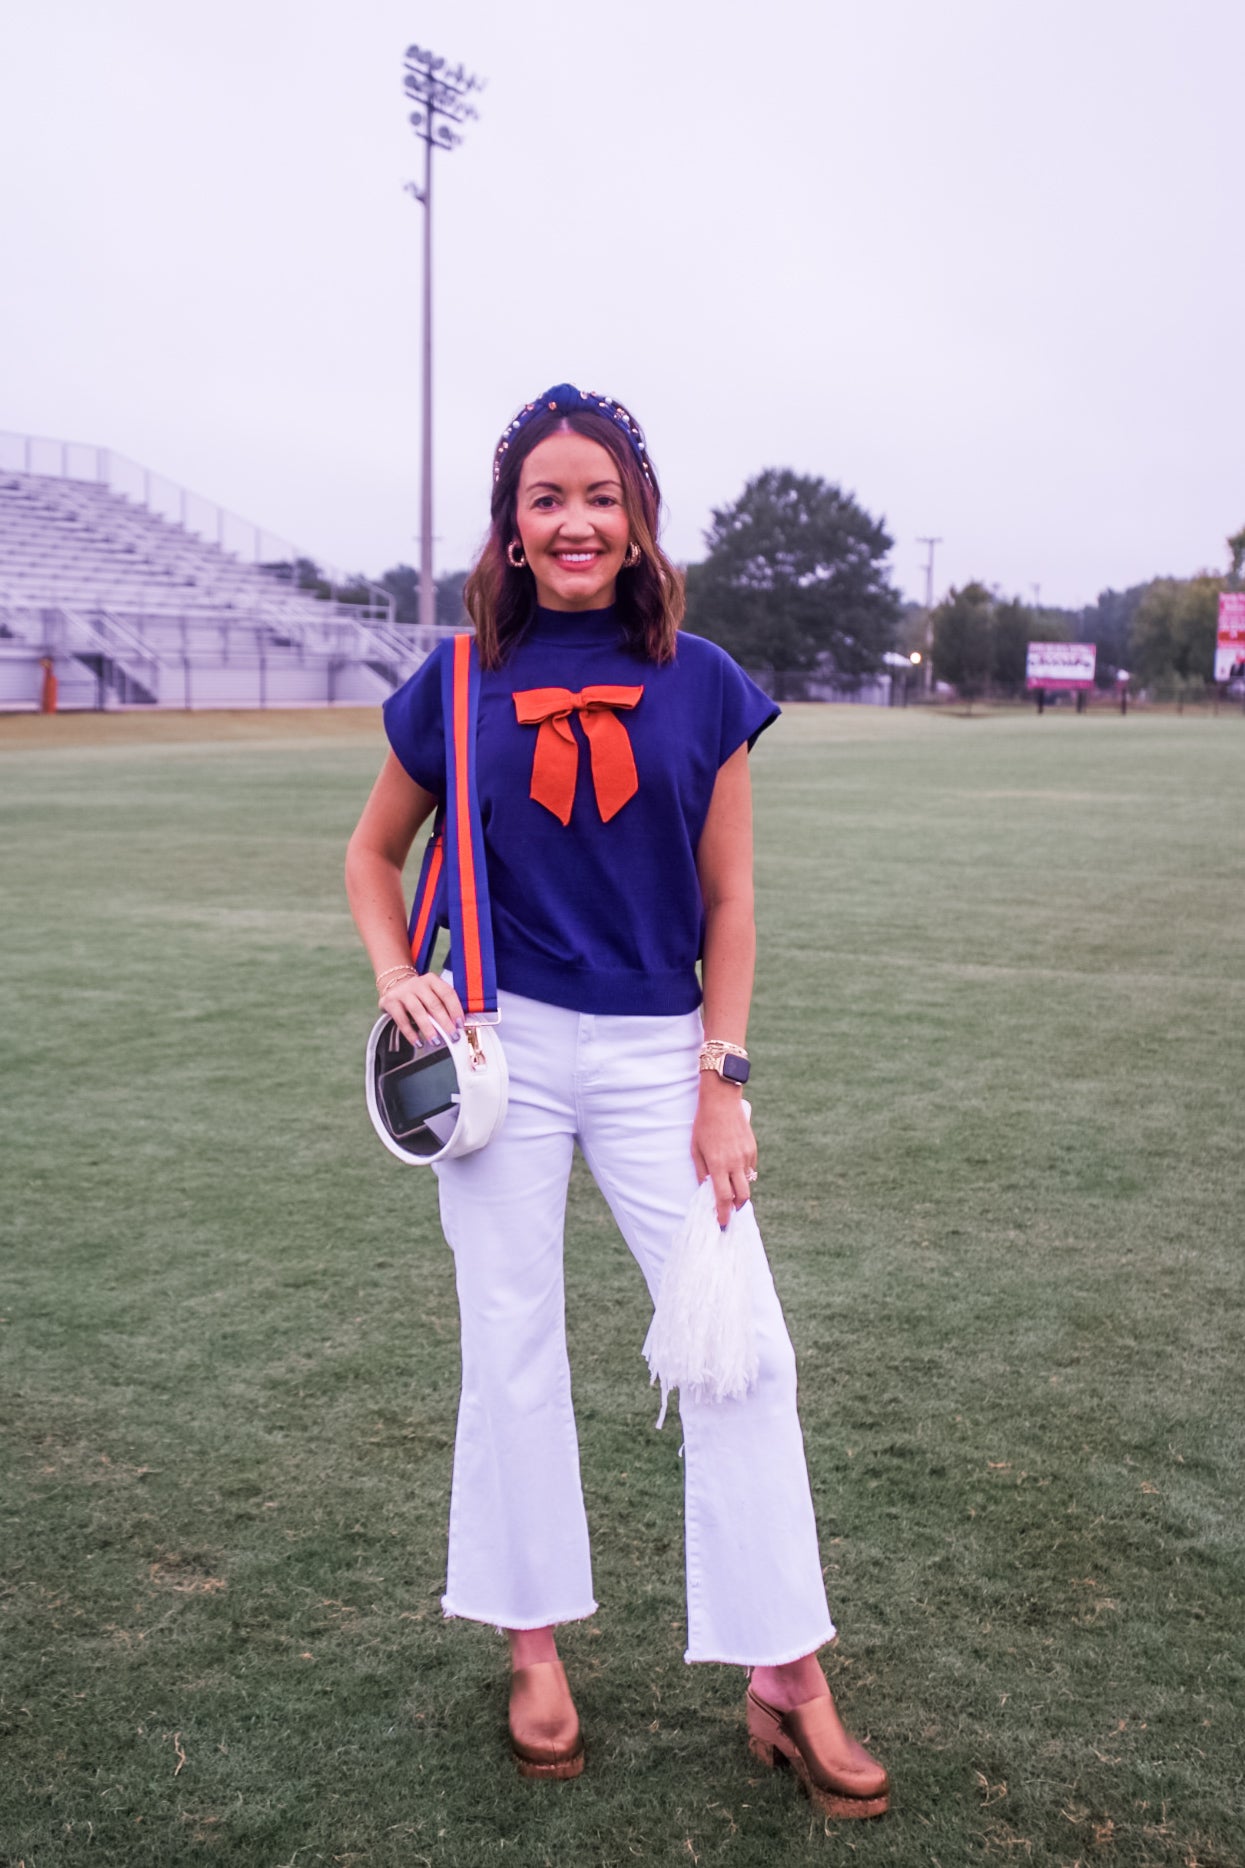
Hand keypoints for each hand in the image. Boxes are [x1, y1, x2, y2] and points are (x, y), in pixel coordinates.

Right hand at [378, 971, 464, 1048]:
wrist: (393, 984)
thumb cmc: (418, 994)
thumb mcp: (431, 994)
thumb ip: (442, 1005)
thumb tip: (456, 1027)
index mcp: (432, 980)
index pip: (447, 993)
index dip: (456, 1010)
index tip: (460, 1025)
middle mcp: (418, 984)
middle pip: (434, 1004)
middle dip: (444, 1022)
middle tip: (452, 1037)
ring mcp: (403, 992)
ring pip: (418, 1011)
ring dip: (428, 1028)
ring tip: (435, 1042)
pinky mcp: (390, 1002)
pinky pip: (402, 1020)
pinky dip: (410, 1033)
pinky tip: (417, 1042)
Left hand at [691, 1074, 757, 1226]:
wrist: (721, 1102)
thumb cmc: (704, 1125)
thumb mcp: (696, 1149)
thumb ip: (702, 1172)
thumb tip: (706, 1189)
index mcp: (718, 1165)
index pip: (723, 1197)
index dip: (723, 1214)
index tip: (723, 1225)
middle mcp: (734, 1163)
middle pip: (742, 1196)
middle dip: (737, 1207)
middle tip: (730, 1211)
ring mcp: (746, 1156)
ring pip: (747, 1182)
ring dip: (740, 1189)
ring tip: (731, 1187)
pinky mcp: (752, 1148)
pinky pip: (750, 1167)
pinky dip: (744, 1173)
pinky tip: (735, 1166)